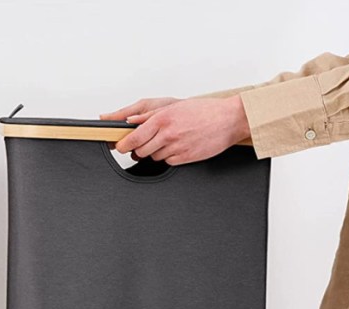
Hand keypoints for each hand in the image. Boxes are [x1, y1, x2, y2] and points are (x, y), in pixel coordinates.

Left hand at [112, 97, 250, 165]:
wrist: (228, 120)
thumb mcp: (174, 107)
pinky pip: (168, 162)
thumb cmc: (204, 111)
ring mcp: (177, 148)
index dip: (124, 144)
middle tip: (144, 143)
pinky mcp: (185, 158)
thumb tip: (131, 121)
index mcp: (163, 119)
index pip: (134, 137)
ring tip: (167, 141)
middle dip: (139, 149)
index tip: (120, 146)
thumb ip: (150, 115)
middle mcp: (168, 135)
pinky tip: (177, 147)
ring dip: (155, 152)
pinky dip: (169, 157)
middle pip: (141, 150)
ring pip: (154, 157)